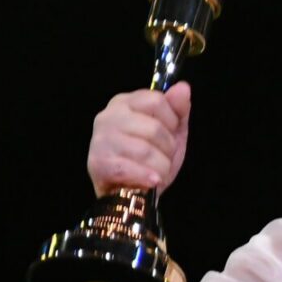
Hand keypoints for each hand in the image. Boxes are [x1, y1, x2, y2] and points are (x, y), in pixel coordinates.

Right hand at [87, 81, 190, 195]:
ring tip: (156, 171)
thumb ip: (178, 109)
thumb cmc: (150, 159)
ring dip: (160, 166)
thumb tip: (183, 87)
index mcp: (124, 102)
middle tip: (162, 157)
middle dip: (167, 148)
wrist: (131, 194)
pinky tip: (151, 181)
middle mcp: (108, 116)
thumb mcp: (170, 132)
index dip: (171, 121)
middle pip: (154, 128)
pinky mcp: (98, 163)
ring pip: (145, 150)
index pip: (156, 100)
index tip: (169, 133)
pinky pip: (132, 168)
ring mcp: (101, 139)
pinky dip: (147, 177)